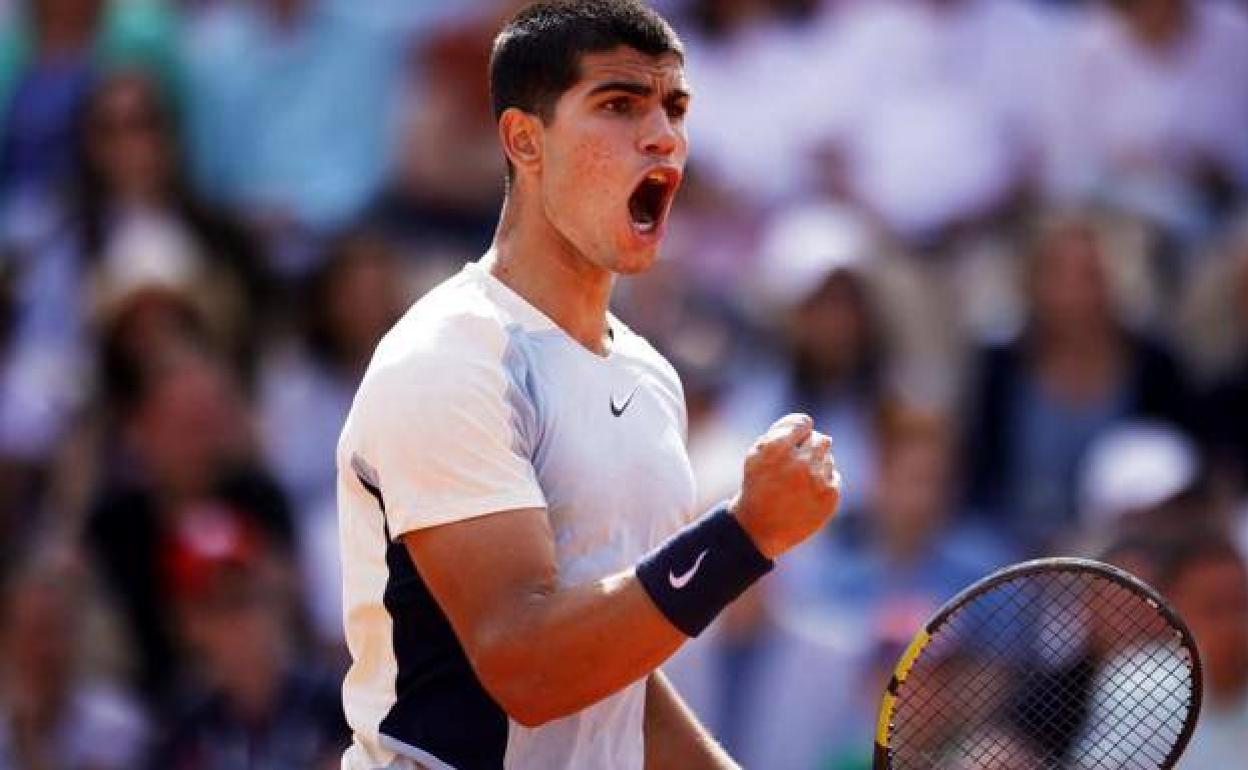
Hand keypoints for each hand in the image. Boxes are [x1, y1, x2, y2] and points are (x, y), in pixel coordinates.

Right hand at [730, 413, 840, 559]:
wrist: (760, 528)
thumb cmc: (758, 485)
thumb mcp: (756, 453)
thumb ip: (780, 430)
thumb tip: (808, 423)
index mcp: (777, 448)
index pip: (804, 422)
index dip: (798, 433)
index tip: (792, 445)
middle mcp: (799, 462)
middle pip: (820, 439)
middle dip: (809, 449)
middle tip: (796, 465)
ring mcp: (817, 480)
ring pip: (828, 458)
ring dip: (816, 466)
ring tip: (798, 483)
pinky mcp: (830, 496)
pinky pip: (834, 476)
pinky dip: (823, 483)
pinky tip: (807, 495)